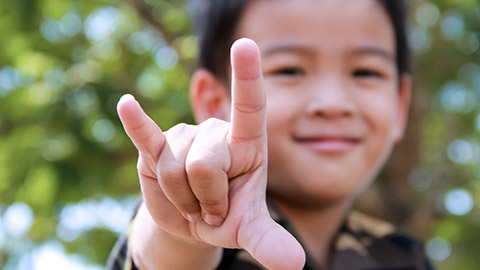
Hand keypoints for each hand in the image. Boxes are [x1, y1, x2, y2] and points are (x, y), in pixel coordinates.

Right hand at [117, 38, 304, 269]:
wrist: (195, 221)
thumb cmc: (229, 215)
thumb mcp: (249, 229)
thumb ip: (270, 242)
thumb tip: (294, 266)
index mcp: (247, 145)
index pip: (250, 107)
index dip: (247, 77)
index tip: (246, 44)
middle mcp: (216, 134)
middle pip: (204, 165)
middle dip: (206, 199)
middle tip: (211, 206)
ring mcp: (185, 138)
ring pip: (174, 170)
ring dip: (182, 200)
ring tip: (192, 200)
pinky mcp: (156, 149)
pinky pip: (145, 136)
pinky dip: (136, 124)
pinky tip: (127, 105)